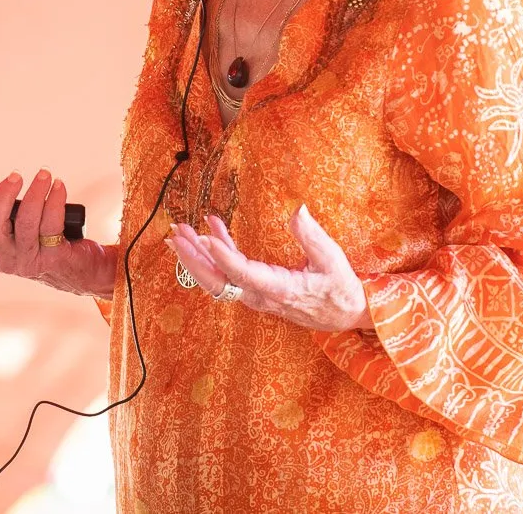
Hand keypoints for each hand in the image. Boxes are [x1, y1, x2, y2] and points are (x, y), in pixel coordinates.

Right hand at [0, 170, 115, 298]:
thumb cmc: (47, 244)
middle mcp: (5, 259)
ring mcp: (28, 261)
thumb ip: (7, 218)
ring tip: (44, 175)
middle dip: (2, 196)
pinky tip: (58, 187)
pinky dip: (55, 200)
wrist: (81, 270)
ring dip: (35, 192)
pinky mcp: (52, 257)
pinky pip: (51, 224)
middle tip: (15, 176)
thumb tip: (2, 189)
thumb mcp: (20, 235)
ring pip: (25, 222)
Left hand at [166, 206, 372, 331]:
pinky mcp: (256, 291)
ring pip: (219, 280)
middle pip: (219, 282)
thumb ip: (312, 236)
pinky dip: (218, 253)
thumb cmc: (341, 287)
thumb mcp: (333, 259)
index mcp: (280, 290)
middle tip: (176, 235)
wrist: (347, 315)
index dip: (222, 257)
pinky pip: (229, 276)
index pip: (243, 275)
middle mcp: (262, 297)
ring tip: (181, 231)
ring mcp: (257, 297)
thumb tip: (297, 208)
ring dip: (198, 257)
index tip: (204, 238)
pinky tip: (212, 230)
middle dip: (194, 259)